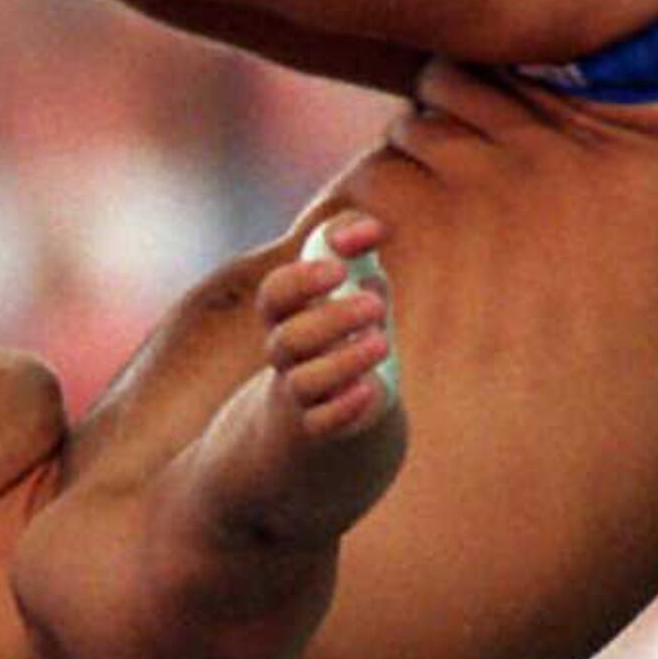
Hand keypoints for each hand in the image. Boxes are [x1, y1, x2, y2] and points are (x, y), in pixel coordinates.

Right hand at [256, 212, 398, 440]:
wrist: (326, 412)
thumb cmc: (338, 335)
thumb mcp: (346, 288)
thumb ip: (355, 250)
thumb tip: (372, 229)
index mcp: (287, 317)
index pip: (275, 295)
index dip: (302, 279)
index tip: (339, 267)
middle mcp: (286, 357)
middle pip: (288, 339)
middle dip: (332, 319)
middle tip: (375, 304)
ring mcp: (299, 396)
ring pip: (303, 382)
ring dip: (343, 361)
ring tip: (382, 342)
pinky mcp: (319, 430)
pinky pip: (320, 423)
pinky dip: (343, 407)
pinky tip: (369, 388)